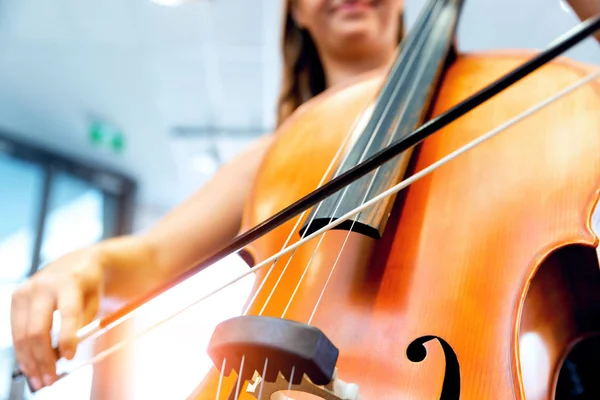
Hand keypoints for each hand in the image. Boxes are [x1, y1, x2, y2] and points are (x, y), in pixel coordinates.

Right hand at [10, 247, 104, 390]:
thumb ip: (82, 324)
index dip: (68, 338)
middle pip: (38, 329)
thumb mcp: (94, 301)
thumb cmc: (89, 286)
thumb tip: (62, 355)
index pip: (68, 313)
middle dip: (44, 358)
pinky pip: (16, 330)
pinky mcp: (16, 296)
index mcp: (70, 282)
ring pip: (23, 334)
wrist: (77, 263)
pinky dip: (23, 351)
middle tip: (51, 380)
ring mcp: (26, 290)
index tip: (70, 358)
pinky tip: (31, 366)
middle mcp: (44, 285)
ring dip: (30, 361)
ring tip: (40, 379)